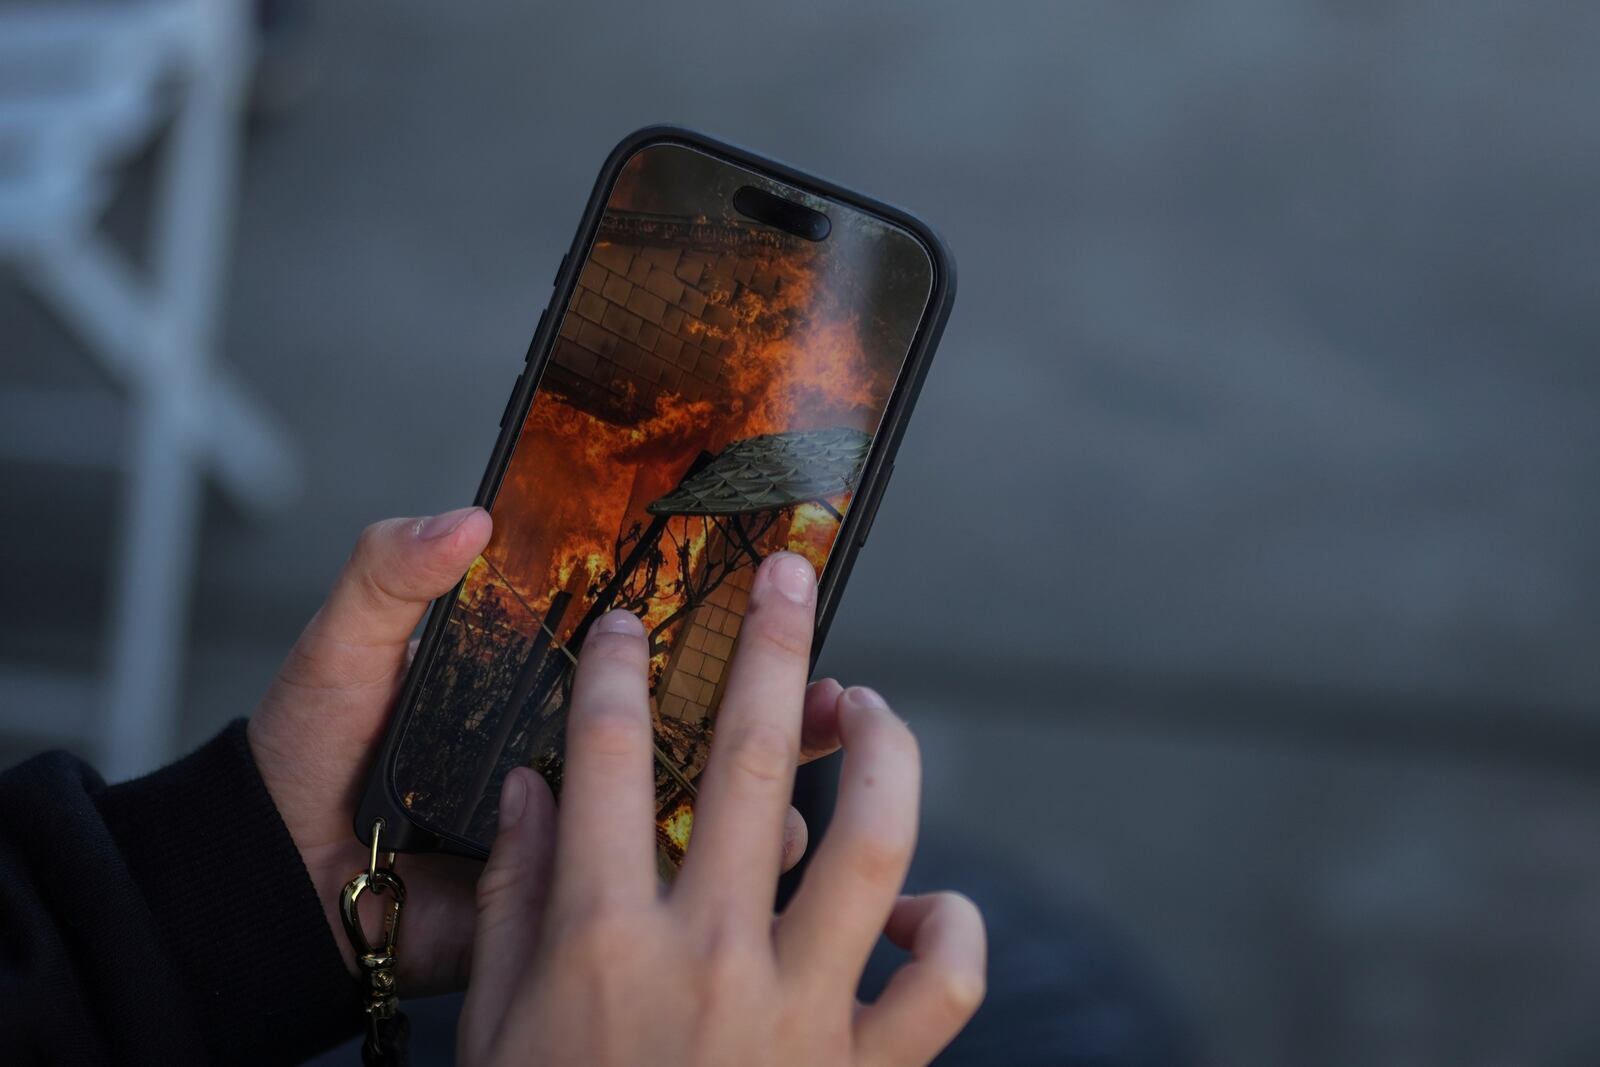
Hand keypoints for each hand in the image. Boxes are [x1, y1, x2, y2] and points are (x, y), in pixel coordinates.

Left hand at [247, 509, 843, 992]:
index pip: (641, 638)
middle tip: (823, 662)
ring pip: (708, 790)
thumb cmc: (313, 752)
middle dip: (777, 687)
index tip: (771, 580)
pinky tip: (782, 833)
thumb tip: (468, 521)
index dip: (707, 613)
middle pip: (698, 709)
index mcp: (540, 678)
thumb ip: (394, 573)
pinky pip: (673, 873)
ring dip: (781, 765)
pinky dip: (738, 860)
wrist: (281, 878)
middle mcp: (579, 744)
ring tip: (827, 730)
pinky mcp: (587, 886)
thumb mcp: (350, 646)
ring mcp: (590, 817)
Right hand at [459, 552, 986, 1065]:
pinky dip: (950, 930)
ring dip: (886, 751)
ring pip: (875, 841)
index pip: (614, 763)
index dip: (623, 675)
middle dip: (776, 649)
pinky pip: (946, 983)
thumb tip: (534, 791)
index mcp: (605, 943)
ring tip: (869, 705)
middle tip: (790, 574)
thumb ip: (510, 906)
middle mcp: (713, 959)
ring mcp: (802, 1014)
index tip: (632, 622)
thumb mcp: (495, 1033)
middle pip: (760, 764)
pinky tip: (920, 908)